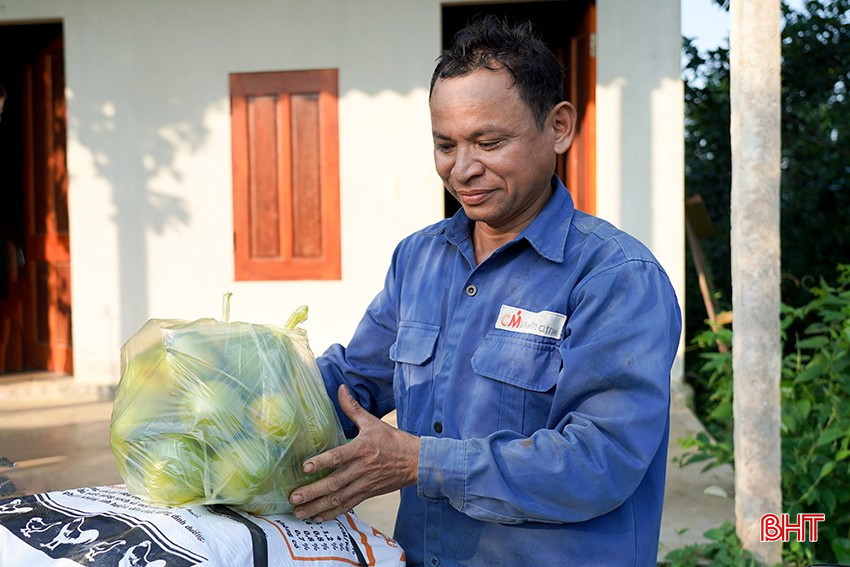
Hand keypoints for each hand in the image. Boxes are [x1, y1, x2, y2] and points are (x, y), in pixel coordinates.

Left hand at [289, 384, 419, 521]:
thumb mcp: (373, 422)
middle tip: (294, 497)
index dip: (322, 462)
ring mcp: (364, 484)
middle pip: (335, 483)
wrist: (416, 462)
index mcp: (362, 449)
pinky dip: (331, 514)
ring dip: (318, 507)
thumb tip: (340, 388)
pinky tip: (316, 517)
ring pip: (338, 499)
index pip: (339, 456)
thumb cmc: (393, 440)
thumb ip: (353, 408)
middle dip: (313, 492)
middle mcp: (361, 469)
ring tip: (299, 512)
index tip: (306, 467)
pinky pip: (347, 506)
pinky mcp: (367, 494)